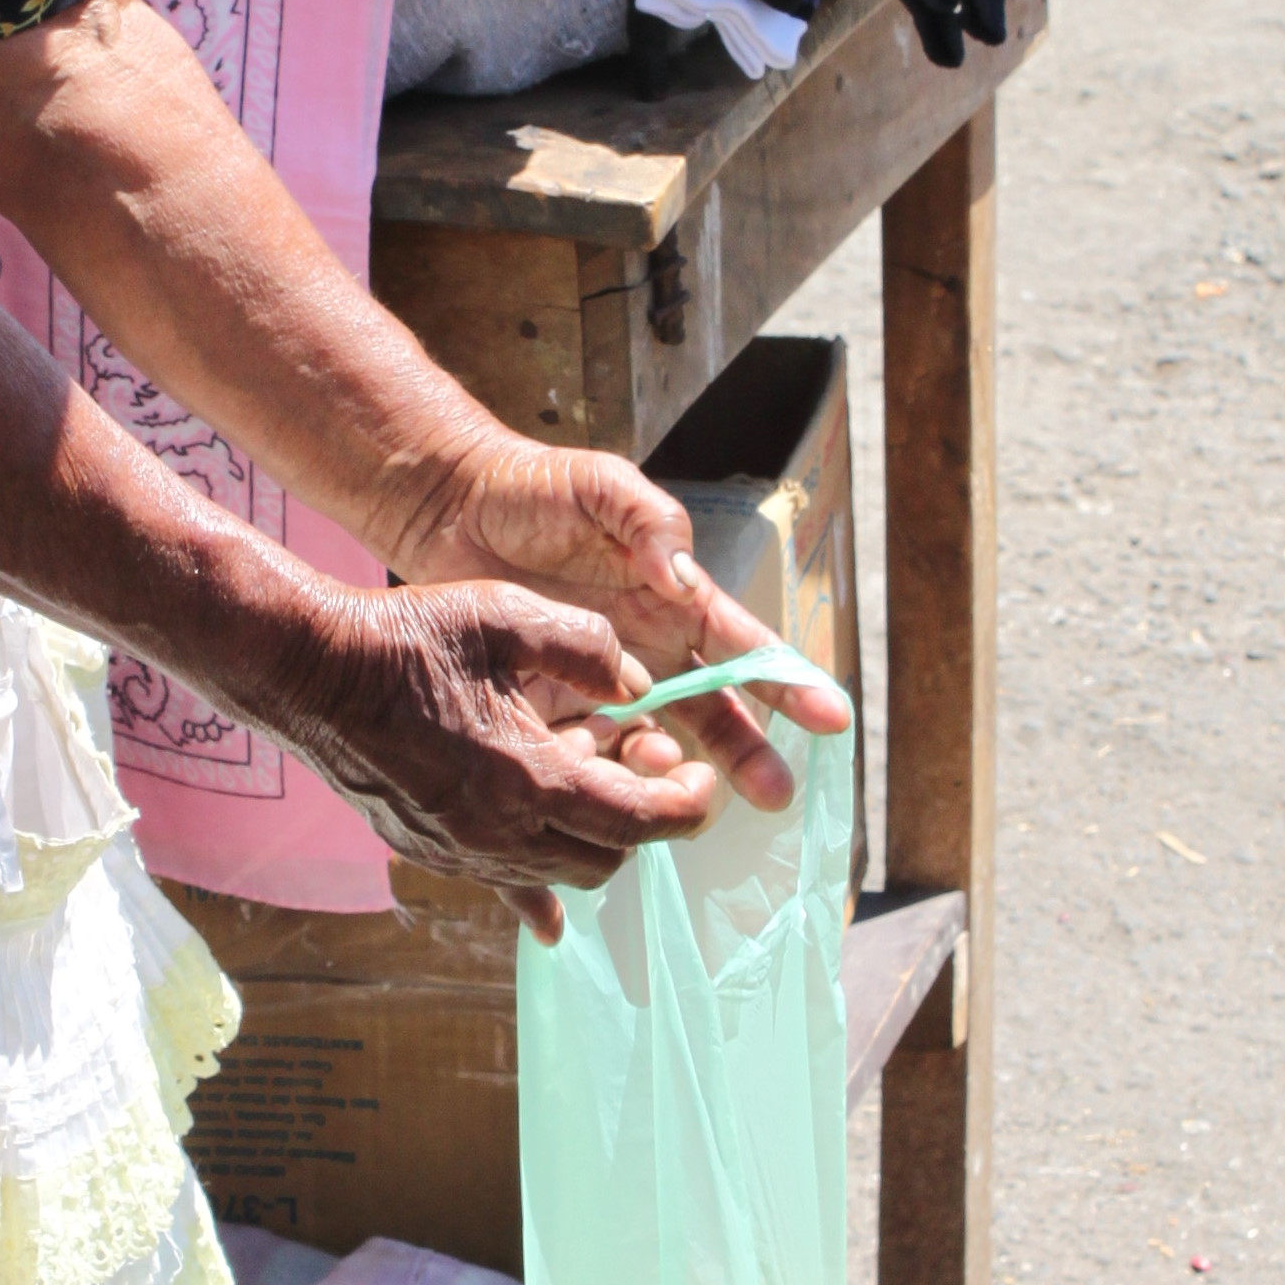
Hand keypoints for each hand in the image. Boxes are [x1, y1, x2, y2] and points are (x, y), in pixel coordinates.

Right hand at [253, 578, 738, 938]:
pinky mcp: (430, 852)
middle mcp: (499, 833)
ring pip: (560, 876)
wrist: (307, 674)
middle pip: (608, 855)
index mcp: (529, 778)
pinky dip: (540, 898)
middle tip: (650, 760)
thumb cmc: (403, 639)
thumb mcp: (504, 613)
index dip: (686, 805)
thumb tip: (634, 684)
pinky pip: (504, 890)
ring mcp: (461, 851)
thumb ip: (585, 647)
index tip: (703, 775)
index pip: (640, 820)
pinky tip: (553, 923)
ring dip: (594, 838)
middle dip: (646, 815)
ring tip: (588, 775)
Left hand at [372, 437, 850, 810]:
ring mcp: (604, 680)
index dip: (789, 682)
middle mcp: (652, 648)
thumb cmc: (537, 489)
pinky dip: (604, 772)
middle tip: (776, 796)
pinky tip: (610, 793)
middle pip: (715, 710)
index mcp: (677, 600)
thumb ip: (650, 524)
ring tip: (674, 787)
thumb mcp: (602, 487)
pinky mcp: (552, 701)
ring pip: (656, 739)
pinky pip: (589, 746)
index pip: (746, 647)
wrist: (454, 508)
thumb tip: (682, 576)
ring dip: (674, 768)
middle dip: (749, 752)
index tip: (831, 718)